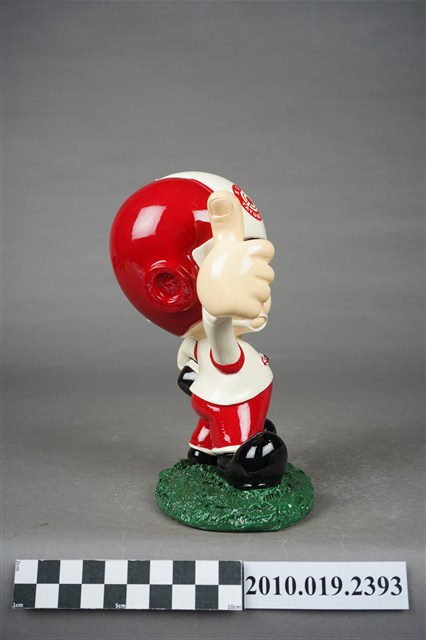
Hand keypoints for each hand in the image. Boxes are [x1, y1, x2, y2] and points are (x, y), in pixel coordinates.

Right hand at [196, 191, 274, 318]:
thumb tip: (220, 194)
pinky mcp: (242, 308)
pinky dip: (251, 312)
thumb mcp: (223, 246)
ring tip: (235, 295)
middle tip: (236, 282)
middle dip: (255, 280)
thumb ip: (227, 222)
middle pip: (268, 273)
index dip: (256, 257)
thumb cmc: (218, 273)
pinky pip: (260, 311)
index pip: (266, 249)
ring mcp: (242, 288)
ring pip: (266, 293)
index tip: (241, 261)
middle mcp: (240, 267)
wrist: (203, 307)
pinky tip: (237, 308)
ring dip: (253, 297)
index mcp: (235, 249)